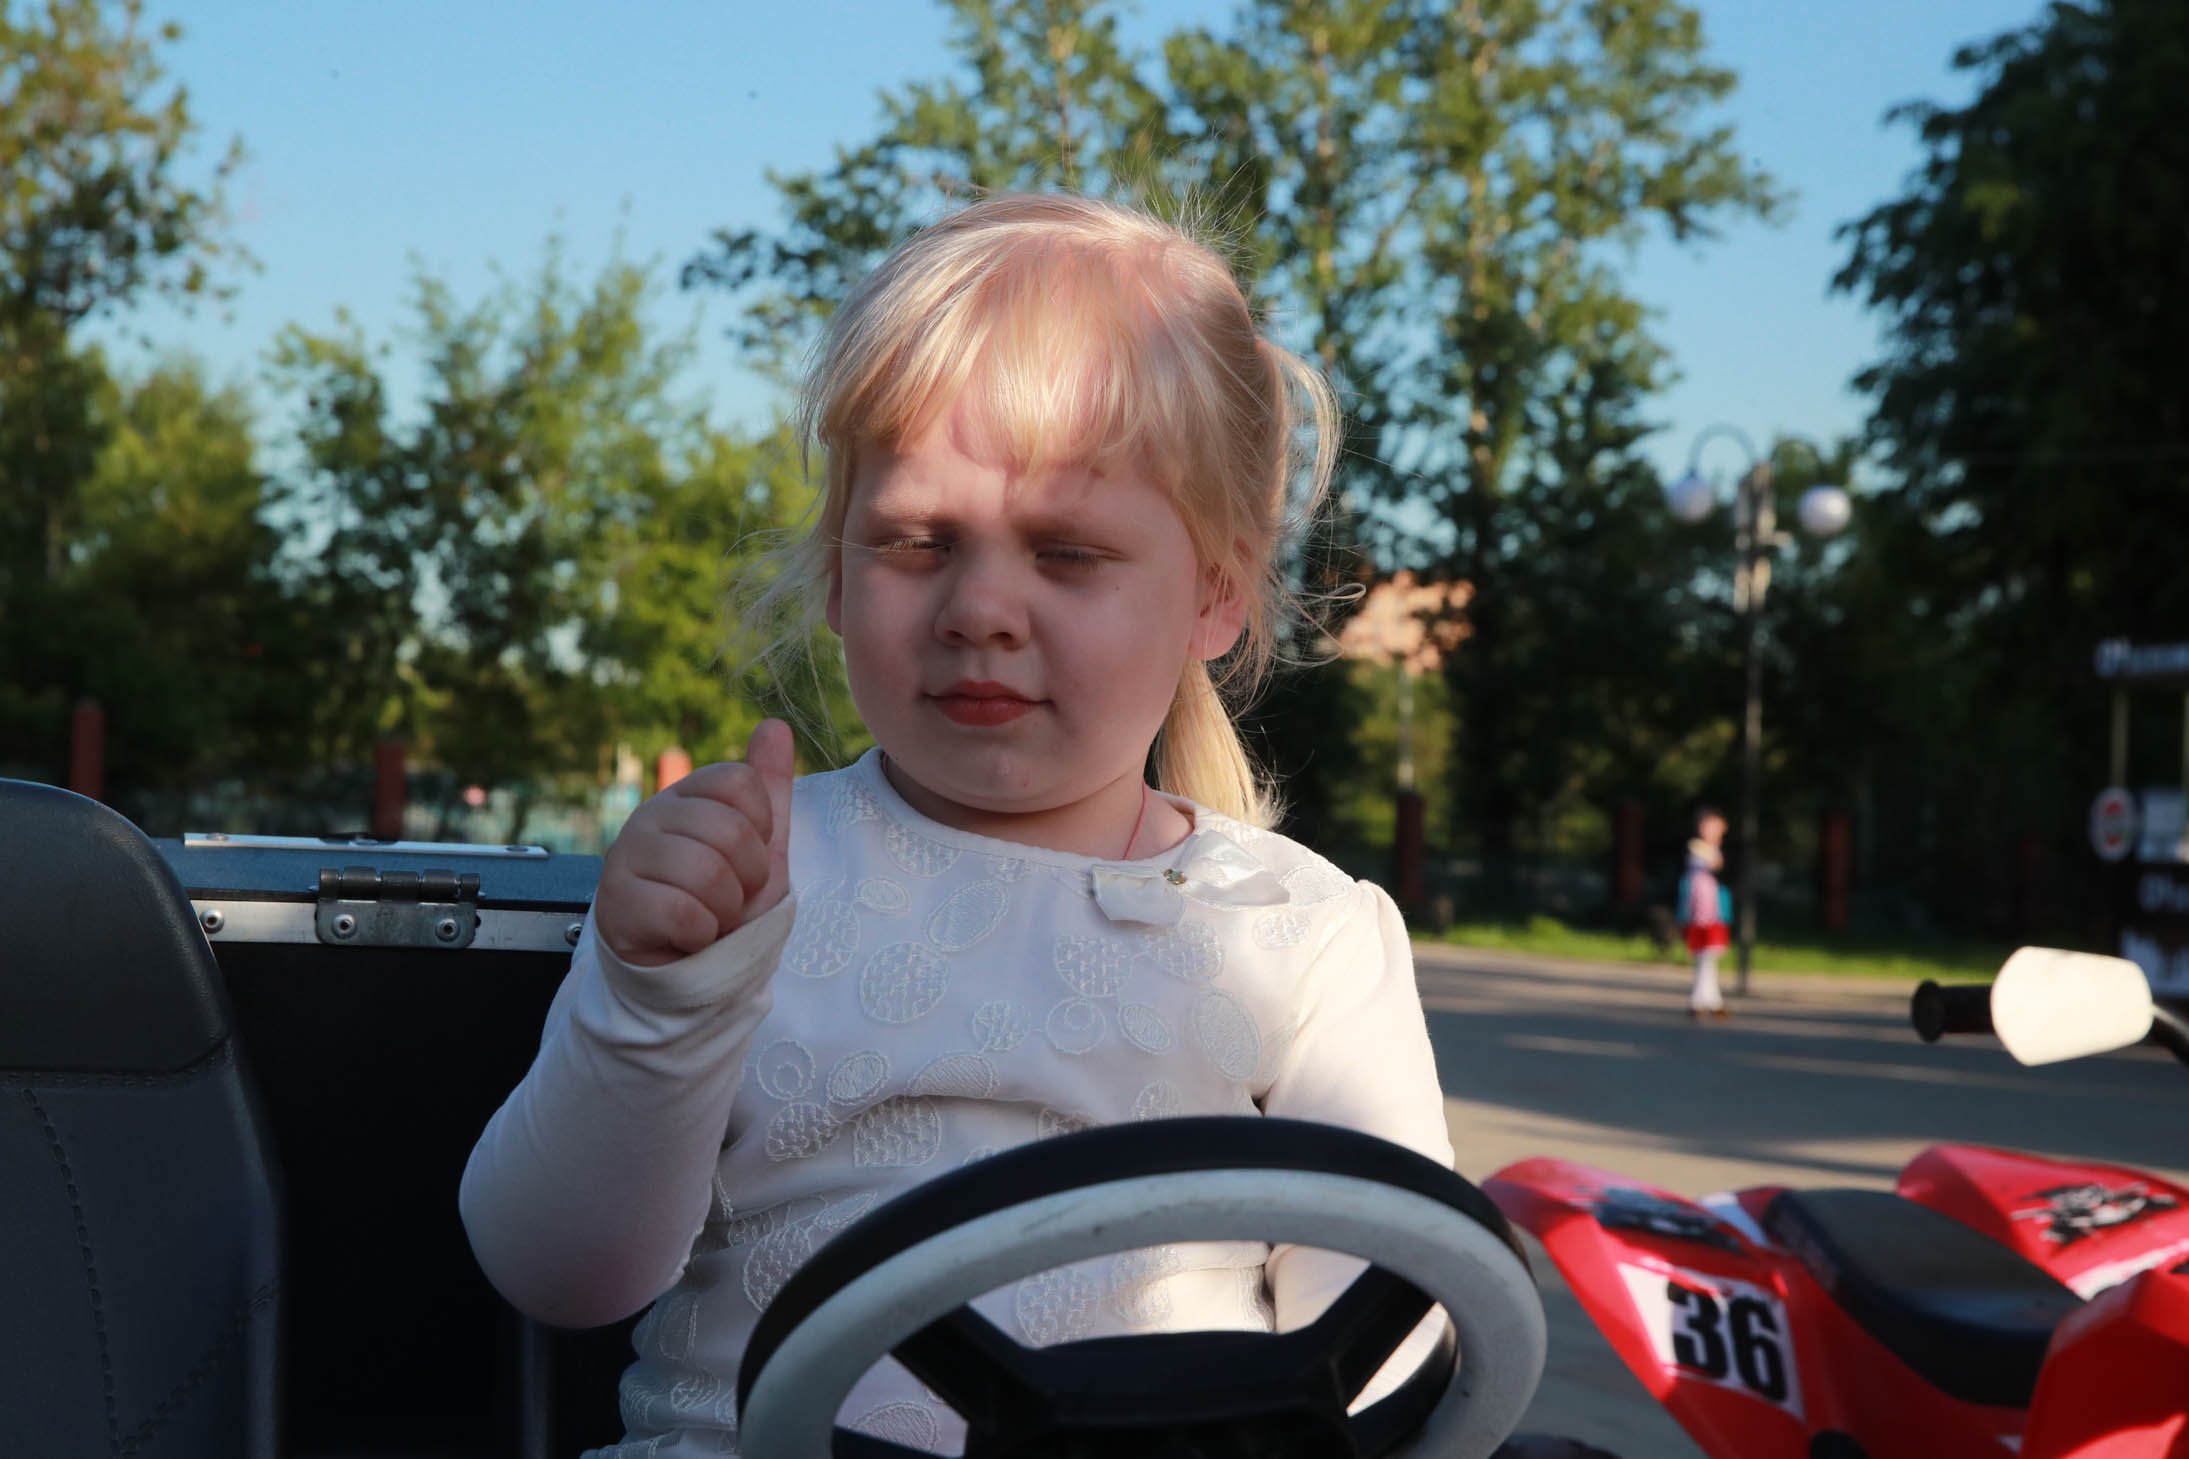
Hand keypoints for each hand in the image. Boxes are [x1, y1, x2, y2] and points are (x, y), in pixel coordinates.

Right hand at [593, 719, 795, 969]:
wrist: (681, 966)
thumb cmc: (719, 900)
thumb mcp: (756, 843)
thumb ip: (767, 786)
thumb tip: (775, 724)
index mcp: (686, 793)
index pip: (741, 781)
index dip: (761, 828)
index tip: (747, 856)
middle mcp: (650, 814)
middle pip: (731, 830)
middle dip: (747, 878)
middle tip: (728, 895)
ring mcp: (626, 854)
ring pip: (709, 874)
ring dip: (725, 909)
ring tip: (708, 916)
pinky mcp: (616, 901)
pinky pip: (684, 912)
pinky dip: (701, 934)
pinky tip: (687, 936)